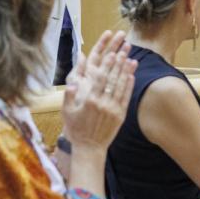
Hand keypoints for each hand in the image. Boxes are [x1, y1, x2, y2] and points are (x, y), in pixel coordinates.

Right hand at [62, 30, 135, 152]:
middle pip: (112, 79)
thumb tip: (71, 83)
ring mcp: (113, 110)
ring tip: (131, 58)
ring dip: (126, 71)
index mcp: (89, 101)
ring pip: (121, 87)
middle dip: (118, 63)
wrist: (89, 148)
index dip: (106, 65)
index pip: (100, 79)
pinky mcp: (120, 116)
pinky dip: (129, 86)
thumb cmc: (76, 129)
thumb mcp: (67, 112)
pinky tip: (132, 75)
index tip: (111, 54)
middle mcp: (103, 104)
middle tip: (124, 50)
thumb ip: (69, 96)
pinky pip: (126, 98)